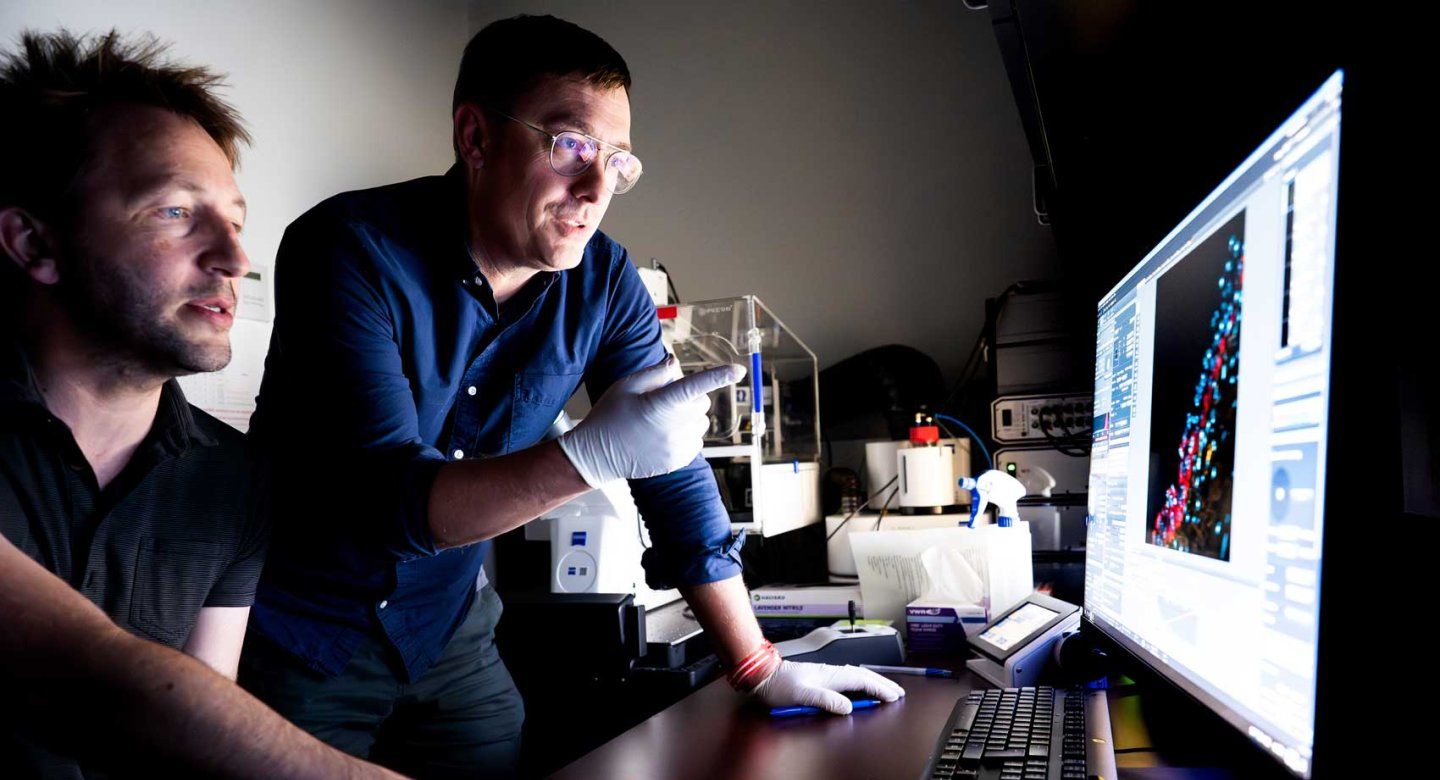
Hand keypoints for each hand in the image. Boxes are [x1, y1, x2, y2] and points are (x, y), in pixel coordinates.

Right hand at [558, 356, 744, 486]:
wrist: (597, 455)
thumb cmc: (609, 415)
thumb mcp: (626, 386)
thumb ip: (654, 373)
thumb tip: (675, 364)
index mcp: (660, 404)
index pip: (696, 386)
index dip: (719, 376)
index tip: (738, 370)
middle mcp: (673, 426)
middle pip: (702, 403)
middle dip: (690, 397)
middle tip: (663, 401)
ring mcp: (677, 446)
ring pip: (701, 423)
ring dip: (689, 417)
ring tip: (660, 421)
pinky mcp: (678, 460)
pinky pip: (696, 441)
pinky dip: (686, 435)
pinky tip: (663, 436)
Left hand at [751, 660, 905, 714]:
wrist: (764, 675)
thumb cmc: (780, 685)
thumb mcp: (802, 695)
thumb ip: (825, 700)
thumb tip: (848, 707)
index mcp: (831, 676)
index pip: (863, 681)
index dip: (880, 689)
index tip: (894, 696)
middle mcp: (832, 672)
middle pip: (864, 676)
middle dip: (882, 684)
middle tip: (898, 692)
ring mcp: (827, 673)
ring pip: (857, 675)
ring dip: (873, 682)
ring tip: (885, 688)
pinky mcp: (822, 676)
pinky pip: (849, 678)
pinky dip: (861, 682)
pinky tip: (860, 686)